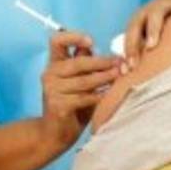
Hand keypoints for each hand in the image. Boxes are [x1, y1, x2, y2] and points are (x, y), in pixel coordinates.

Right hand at [38, 31, 121, 151]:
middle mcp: (49, 74)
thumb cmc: (72, 104)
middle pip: (79, 62)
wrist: (55, 132)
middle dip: (103, 62)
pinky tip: (109, 95)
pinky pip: (84, 98)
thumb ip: (88, 66)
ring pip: (84, 80)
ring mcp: (51, 90)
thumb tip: (112, 55)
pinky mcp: (57, 105)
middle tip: (120, 63)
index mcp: (54, 64)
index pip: (57, 40)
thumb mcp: (80, 82)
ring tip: (119, 76)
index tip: (91, 42)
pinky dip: (99, 96)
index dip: (73, 37)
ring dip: (105, 78)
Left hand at [123, 0, 170, 66]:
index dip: (127, 53)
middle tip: (133, 63)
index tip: (126, 71)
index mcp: (140, 20)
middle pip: (137, 25)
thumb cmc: (170, 19)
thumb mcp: (157, 30)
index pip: (129, 37)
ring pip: (156, 15)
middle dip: (133, 44)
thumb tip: (139, 74)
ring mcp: (166, 5)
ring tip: (152, 44)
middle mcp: (149, 12)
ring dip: (152, 30)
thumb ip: (149, 48)